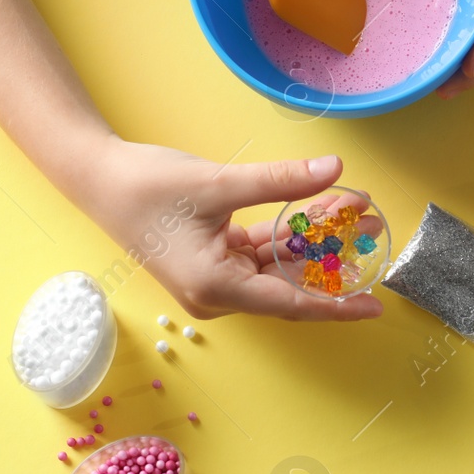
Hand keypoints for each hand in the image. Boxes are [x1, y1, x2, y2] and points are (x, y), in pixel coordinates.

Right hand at [84, 140, 384, 321]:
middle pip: (291, 283)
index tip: (375, 304)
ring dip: (314, 239)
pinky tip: (320, 205)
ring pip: (280, 264)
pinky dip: (290, 234)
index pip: (291, 304)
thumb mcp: (220, 182)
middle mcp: (219, 294)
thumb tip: (334, 168)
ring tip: (354, 206)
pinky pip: (263, 253)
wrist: (97, 178)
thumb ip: (280, 181)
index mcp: (216, 289)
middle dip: (333, 256)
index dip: (337, 304)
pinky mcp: (216, 261)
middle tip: (373, 223)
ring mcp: (217, 279)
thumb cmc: (147, 187)